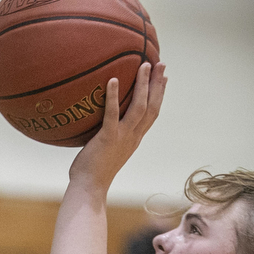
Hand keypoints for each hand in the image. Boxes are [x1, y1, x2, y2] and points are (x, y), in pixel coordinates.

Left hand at [68, 61, 166, 191]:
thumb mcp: (108, 151)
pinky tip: (112, 80)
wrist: (90, 189)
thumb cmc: (93, 173)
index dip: (159, 95)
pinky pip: (112, 114)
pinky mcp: (108, 138)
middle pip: (152, 107)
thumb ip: (111, 137)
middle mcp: (133, 137)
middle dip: (158, 84)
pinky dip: (112, 96)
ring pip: (139, 107)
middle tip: (161, 64)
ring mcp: (122, 137)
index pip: (152, 114)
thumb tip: (102, 125)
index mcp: (134, 139)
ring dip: (143, 85)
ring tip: (144, 65)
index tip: (163, 78)